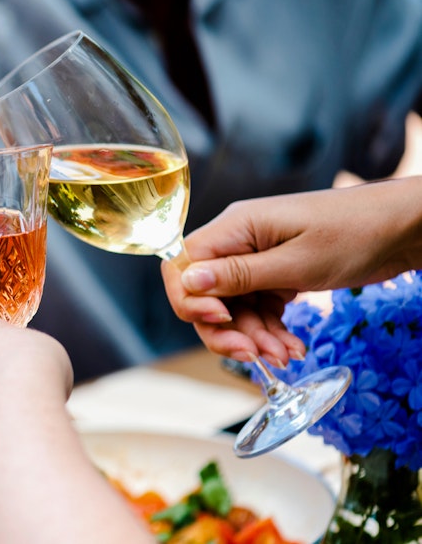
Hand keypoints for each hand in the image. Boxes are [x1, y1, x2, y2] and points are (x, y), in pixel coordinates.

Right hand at [161, 179, 421, 363]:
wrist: (403, 228)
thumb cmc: (354, 234)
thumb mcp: (296, 262)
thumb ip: (239, 275)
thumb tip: (187, 280)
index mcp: (235, 227)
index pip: (183, 265)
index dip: (191, 300)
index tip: (220, 321)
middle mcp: (238, 241)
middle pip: (204, 293)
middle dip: (225, 330)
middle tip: (252, 356)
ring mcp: (257, 258)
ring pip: (233, 308)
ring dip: (254, 337)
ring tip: (287, 356)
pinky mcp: (275, 273)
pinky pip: (257, 308)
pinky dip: (271, 331)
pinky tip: (292, 347)